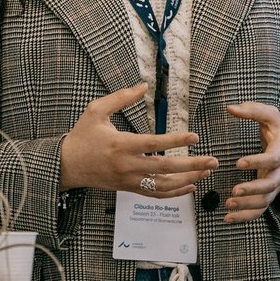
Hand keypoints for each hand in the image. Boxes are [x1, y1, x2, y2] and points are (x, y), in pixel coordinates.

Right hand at [60, 84, 216, 196]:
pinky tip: (190, 186)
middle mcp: (128, 165)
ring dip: (188, 179)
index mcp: (121, 144)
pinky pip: (156, 194)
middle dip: (192, 165)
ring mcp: (130, 180)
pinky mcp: (129, 189)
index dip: (175, 140)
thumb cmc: (82, 136)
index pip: (153, 144)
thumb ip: (120, 98)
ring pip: (164, 185)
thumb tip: (143, 86)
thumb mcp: (96, 110)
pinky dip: (175, 193)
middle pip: (165, 168)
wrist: (67, 166)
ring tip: (207, 171)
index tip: (195, 135)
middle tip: (213, 160)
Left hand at [223, 102, 279, 222]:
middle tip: (234, 191)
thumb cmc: (279, 132)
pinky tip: (228, 219)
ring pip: (264, 201)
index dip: (257, 162)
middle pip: (269, 185)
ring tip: (228, 205)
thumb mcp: (271, 116)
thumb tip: (231, 108)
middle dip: (252, 190)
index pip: (272, 160)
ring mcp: (275, 186)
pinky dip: (245, 217)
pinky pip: (260, 210)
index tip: (238, 163)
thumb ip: (253, 110)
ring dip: (247, 206)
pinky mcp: (268, 195)